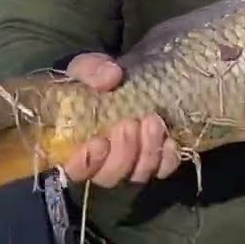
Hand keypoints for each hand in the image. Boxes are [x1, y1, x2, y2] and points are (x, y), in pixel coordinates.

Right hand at [59, 52, 180, 187]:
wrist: (121, 79)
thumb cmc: (94, 79)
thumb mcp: (86, 67)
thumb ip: (91, 70)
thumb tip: (110, 77)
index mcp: (75, 145)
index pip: (75, 171)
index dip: (86, 163)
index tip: (98, 141)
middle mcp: (101, 162)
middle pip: (110, 176)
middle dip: (123, 151)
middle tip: (130, 123)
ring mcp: (130, 164)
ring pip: (138, 174)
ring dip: (147, 151)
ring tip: (152, 121)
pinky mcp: (154, 160)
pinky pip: (163, 169)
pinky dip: (167, 157)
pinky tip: (169, 138)